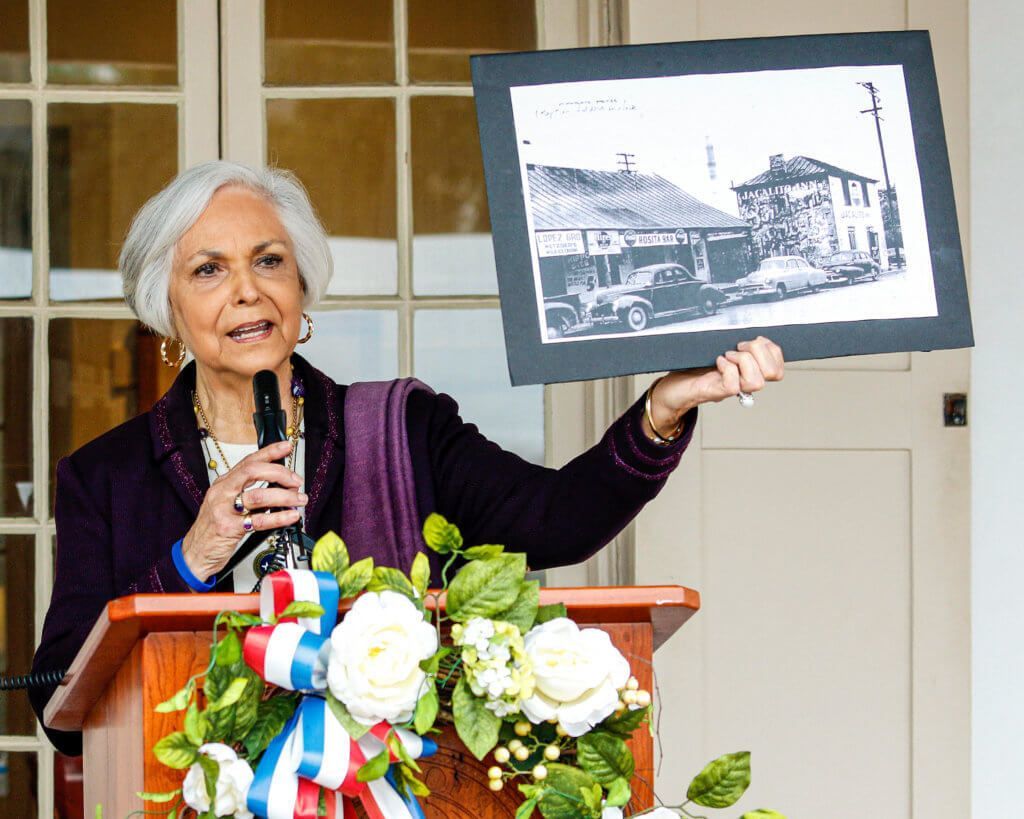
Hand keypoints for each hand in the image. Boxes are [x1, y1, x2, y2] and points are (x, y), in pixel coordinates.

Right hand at [180, 440, 306, 582]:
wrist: (194, 554)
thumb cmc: (212, 529)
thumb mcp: (226, 504)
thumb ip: (246, 492)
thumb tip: (278, 485)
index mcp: (223, 484)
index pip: (248, 461)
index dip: (269, 452)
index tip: (286, 447)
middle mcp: (222, 493)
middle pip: (253, 471)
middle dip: (280, 473)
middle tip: (296, 481)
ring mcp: (224, 510)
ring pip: (259, 495)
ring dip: (285, 496)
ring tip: (299, 499)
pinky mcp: (228, 528)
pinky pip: (259, 520)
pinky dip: (279, 517)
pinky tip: (291, 516)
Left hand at [643, 336, 784, 437]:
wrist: (670, 390)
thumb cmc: (692, 370)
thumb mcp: (718, 349)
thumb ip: (736, 343)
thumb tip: (753, 333)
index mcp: (748, 370)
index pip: (778, 367)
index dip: (772, 351)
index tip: (754, 340)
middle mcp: (743, 381)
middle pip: (774, 373)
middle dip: (760, 352)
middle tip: (739, 346)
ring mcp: (730, 388)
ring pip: (757, 381)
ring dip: (744, 361)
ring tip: (727, 355)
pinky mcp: (715, 392)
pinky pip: (733, 384)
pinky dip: (727, 369)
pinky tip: (717, 361)